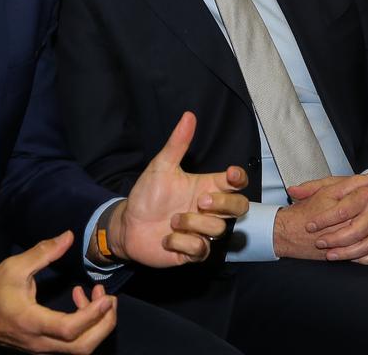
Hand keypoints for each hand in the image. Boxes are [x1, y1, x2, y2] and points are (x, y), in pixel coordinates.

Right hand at [0, 231, 115, 352]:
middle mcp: (40, 342)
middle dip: (104, 324)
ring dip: (96, 324)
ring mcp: (43, 348)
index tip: (106, 296)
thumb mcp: (15, 266)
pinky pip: (72, 343)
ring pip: (80, 348)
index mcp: (31, 322)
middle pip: (82, 347)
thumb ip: (44, 252)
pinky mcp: (45, 346)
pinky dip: (85, 325)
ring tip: (98, 295)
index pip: (68, 329)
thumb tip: (69, 236)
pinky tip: (80, 300)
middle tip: (110, 298)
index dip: (92, 315)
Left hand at [106, 111, 248, 265]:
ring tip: (172, 220)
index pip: (236, 183)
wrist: (127, 224)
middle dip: (224, 205)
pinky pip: (200, 250)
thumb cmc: (148, 194)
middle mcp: (209, 210)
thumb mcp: (161, 166)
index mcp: (207, 187)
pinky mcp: (191, 252)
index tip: (230, 175)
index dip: (239, 179)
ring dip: (193, 224)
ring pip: (219, 230)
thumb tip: (189, 115)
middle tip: (200, 201)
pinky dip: (182, 243)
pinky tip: (167, 238)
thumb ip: (177, 143)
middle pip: (240, 207)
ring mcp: (202, 231)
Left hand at [277, 171, 367, 263]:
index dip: (323, 221)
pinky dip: (364, 259)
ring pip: (367, 244)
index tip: (310, 226)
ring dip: (346, 253)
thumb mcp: (331, 185)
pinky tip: (349, 258)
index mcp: (365, 193)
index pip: (342, 210)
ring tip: (330, 255)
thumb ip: (311, 188)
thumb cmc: (350, 192)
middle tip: (319, 243)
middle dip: (335, 240)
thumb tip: (292, 191)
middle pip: (357, 230)